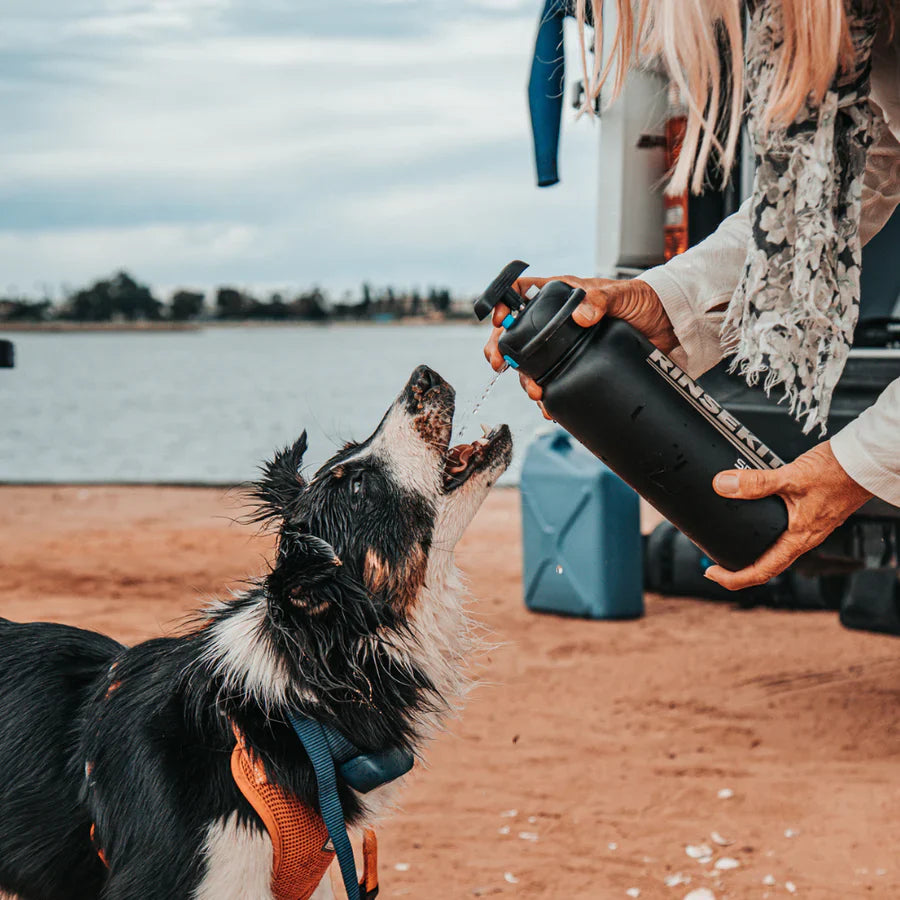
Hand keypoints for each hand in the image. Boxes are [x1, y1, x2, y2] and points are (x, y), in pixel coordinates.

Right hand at [482, 276, 677, 407]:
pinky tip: (549, 407)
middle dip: (502, 350)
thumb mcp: (623, 293)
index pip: (521, 294)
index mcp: (561, 296)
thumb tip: (582, 315)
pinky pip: (555, 384)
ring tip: (534, 392)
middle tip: (499, 362)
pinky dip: (548, 399)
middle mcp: (558, 323)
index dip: (504, 304)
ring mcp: (566, 347)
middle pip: (517, 335)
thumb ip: (601, 299)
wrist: (668, 327)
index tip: (500, 320)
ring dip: (525, 380)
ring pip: (532, 364)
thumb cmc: (644, 300)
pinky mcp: (578, 368)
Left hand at [704, 441, 872, 589]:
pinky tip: (755, 519)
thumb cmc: (838, 472)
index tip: (712, 573)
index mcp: (799, 538)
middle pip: (768, 566)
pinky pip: (784, 534)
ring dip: (753, 552)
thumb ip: (757, 482)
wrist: (864, 462)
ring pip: (777, 550)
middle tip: (715, 561)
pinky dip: (765, 535)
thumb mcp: (791, 476)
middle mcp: (805, 538)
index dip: (734, 578)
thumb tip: (724, 486)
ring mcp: (809, 527)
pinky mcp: (811, 515)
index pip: (763, 571)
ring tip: (731, 543)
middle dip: (739, 569)